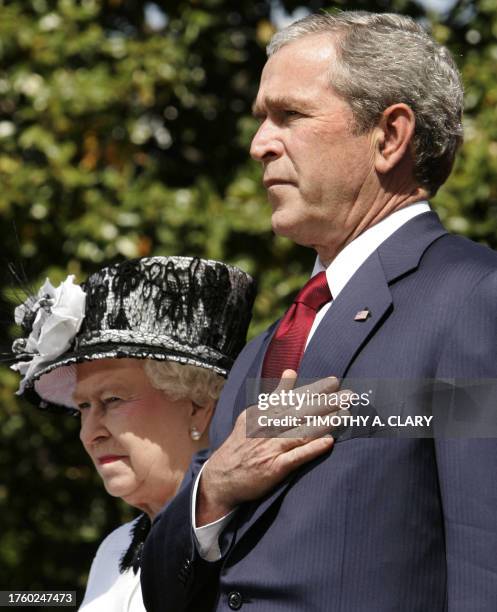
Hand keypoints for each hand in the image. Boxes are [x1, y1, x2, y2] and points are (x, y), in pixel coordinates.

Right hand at [196, 370, 349, 525]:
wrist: (221, 478)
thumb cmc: (242, 444)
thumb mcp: (253, 415)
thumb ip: (275, 394)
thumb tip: (291, 371)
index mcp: (261, 413)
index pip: (292, 399)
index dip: (314, 390)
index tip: (333, 382)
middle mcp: (265, 428)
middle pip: (300, 413)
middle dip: (325, 402)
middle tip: (348, 395)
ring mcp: (269, 448)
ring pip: (300, 431)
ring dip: (324, 422)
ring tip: (345, 414)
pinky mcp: (273, 468)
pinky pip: (295, 457)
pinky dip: (311, 449)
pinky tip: (328, 442)